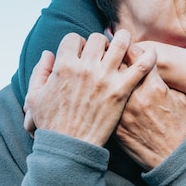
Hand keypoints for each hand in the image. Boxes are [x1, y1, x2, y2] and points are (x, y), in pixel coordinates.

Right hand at [23, 30, 156, 146]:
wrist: (70, 147)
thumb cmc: (51, 124)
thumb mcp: (34, 97)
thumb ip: (39, 71)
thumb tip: (48, 53)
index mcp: (63, 66)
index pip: (74, 38)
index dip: (79, 43)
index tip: (83, 52)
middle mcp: (85, 68)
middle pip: (98, 38)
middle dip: (101, 42)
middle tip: (104, 52)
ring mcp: (104, 78)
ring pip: (121, 44)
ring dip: (124, 39)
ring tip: (126, 43)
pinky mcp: (121, 90)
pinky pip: (141, 66)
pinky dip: (148, 56)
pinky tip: (151, 53)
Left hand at [114, 46, 185, 169]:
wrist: (172, 157)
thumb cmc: (179, 126)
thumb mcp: (178, 98)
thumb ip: (161, 81)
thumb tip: (149, 67)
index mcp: (154, 86)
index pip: (136, 55)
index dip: (130, 48)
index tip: (127, 48)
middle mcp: (137, 97)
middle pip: (117, 67)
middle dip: (114, 60)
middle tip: (110, 58)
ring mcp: (124, 113)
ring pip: (107, 85)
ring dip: (104, 78)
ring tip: (103, 77)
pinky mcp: (116, 127)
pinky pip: (104, 106)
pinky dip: (102, 100)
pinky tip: (101, 98)